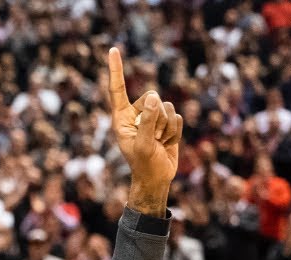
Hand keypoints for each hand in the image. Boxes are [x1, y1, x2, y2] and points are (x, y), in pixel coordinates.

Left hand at [106, 47, 182, 214]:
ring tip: (159, 142)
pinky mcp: (167, 123)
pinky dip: (176, 131)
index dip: (116, 69)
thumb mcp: (142, 144)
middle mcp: (135, 114)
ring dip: (167, 127)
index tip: (113, 49)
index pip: (117, 89)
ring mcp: (152, 118)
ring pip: (167, 107)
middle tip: (152, 138)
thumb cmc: (143, 164)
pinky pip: (178, 117)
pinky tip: (167, 143)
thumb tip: (153, 97)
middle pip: (152, 97)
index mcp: (121, 117)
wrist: (156, 178)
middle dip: (157, 117)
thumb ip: (147, 120)